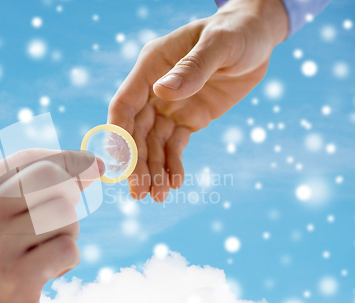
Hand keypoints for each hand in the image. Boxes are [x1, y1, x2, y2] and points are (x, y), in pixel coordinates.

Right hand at [0, 149, 102, 302]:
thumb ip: (26, 187)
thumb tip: (90, 164)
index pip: (26, 159)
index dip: (66, 158)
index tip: (91, 163)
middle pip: (50, 179)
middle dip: (71, 191)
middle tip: (65, 213)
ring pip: (64, 214)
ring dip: (68, 231)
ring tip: (46, 249)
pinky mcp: (17, 281)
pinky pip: (69, 247)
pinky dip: (69, 258)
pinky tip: (48, 271)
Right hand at [108, 0, 287, 201]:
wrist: (257, 38)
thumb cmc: (236, 32)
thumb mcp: (219, 44)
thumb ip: (192, 68)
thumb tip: (162, 93)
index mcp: (151, 67)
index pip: (124, 104)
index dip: (119, 133)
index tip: (120, 163)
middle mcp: (154, 89)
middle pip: (136, 131)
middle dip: (137, 162)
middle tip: (138, 192)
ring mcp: (171, 106)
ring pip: (154, 143)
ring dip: (153, 170)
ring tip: (157, 197)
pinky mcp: (189, 118)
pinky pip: (176, 145)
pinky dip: (174, 165)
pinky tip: (175, 183)